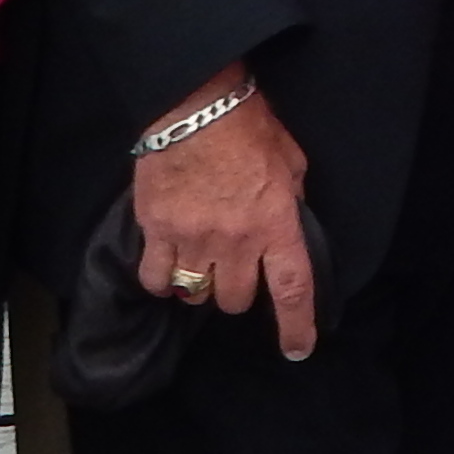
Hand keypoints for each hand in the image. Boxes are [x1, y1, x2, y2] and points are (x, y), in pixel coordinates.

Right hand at [135, 68, 318, 359]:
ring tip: (200, 267)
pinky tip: (166, 269)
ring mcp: (193, 238)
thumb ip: (291, 198)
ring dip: (201, 288)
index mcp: (276, 223)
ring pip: (197, 295)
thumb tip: (289, 221)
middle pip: (237, 300)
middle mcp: (236, 240)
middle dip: (237, 293)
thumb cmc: (246, 125)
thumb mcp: (290, 160)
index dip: (297, 326)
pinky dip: (162, 281)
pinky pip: (156, 279)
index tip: (297, 350)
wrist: (193, 103)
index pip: (292, 289)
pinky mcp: (158, 230)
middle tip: (233, 272)